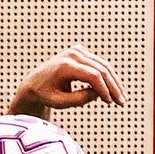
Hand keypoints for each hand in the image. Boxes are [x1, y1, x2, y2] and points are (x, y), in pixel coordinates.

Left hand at [9, 43, 125, 116]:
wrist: (33, 82)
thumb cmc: (45, 94)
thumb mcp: (59, 102)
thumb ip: (80, 99)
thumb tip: (101, 93)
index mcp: (64, 66)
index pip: (93, 75)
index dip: (104, 89)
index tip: (110, 102)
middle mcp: (72, 54)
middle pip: (101, 69)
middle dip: (113, 87)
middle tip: (121, 102)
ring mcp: (77, 50)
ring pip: (103, 66)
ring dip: (114, 82)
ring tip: (120, 98)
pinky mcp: (80, 51)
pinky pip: (99, 64)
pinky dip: (107, 76)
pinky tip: (113, 90)